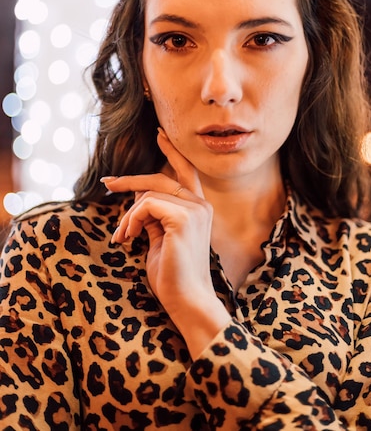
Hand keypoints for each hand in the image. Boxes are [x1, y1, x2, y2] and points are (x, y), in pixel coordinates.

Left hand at [101, 129, 229, 356]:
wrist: (187, 299)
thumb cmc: (173, 273)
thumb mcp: (160, 238)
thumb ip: (154, 215)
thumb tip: (138, 197)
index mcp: (198, 208)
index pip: (186, 170)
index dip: (172, 151)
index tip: (159, 133)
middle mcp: (200, 204)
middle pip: (160, 178)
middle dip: (130, 180)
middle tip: (107, 184)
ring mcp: (194, 210)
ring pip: (148, 194)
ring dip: (128, 216)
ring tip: (122, 237)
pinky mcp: (183, 218)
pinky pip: (146, 205)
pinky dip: (131, 220)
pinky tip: (127, 238)